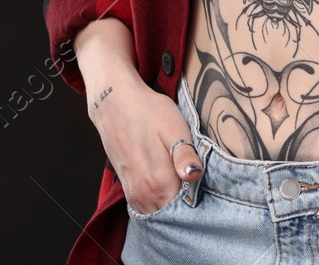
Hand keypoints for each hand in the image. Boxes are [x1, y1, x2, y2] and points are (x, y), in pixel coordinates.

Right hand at [87, 80, 203, 213]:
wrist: (115, 102)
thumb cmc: (149, 112)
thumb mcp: (175, 127)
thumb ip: (185, 155)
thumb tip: (195, 175)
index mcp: (159, 181)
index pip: (186, 208)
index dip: (198, 199)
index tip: (203, 185)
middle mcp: (144, 193)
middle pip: (172, 214)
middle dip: (185, 205)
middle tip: (193, 180)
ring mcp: (133, 193)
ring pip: (158, 213)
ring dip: (170, 204)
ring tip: (180, 180)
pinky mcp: (126, 188)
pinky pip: (146, 207)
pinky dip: (158, 201)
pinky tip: (166, 183)